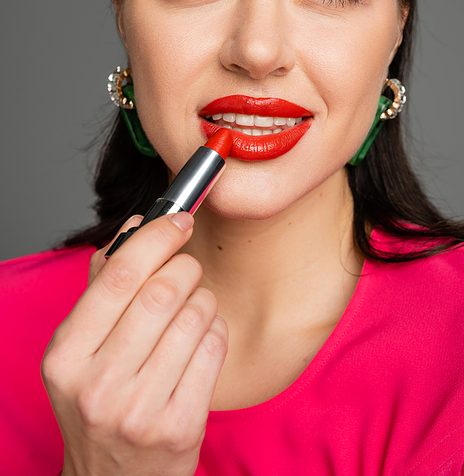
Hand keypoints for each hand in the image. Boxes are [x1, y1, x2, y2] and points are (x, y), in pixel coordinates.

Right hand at [42, 212, 227, 475]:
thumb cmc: (99, 403)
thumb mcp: (81, 350)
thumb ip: (103, 285)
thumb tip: (138, 225)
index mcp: (66, 356)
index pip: (118, 276)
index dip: (156, 237)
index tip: (178, 219)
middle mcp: (99, 385)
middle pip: (163, 291)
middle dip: (185, 267)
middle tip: (187, 268)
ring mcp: (141, 410)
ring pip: (196, 315)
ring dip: (203, 300)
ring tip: (191, 311)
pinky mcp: (181, 427)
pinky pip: (215, 347)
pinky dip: (215, 330)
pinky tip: (200, 340)